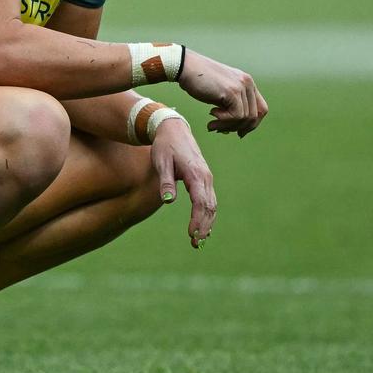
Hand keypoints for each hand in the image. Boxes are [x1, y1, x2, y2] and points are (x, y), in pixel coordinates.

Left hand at [150, 118, 215, 248]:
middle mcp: (205, 177)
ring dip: (207, 223)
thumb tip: (168, 200)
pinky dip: (208, 214)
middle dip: (204, 226)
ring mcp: (207, 178)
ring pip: (212, 205)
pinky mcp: (204, 179)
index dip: (197, 220)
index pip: (200, 202)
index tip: (191, 234)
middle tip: (195, 244)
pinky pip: (209, 200)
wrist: (173, 129)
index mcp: (195, 174)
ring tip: (198, 240)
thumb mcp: (161, 162)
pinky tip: (203, 226)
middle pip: (209, 207)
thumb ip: (165, 181)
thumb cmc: (165, 146)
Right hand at [178, 50, 267, 137]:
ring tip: (212, 125)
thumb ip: (231, 106)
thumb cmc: (198, 81)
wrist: (185, 67)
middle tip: (221, 130)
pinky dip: (223, 122)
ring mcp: (241, 86)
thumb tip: (238, 129)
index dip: (252, 124)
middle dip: (239, 128)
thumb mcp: (221, 93)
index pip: (261, 109)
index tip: (238, 132)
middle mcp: (247, 83)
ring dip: (227, 126)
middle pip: (255, 116)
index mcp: (247, 82)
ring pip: (245, 118)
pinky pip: (236, 116)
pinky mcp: (232, 92)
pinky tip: (211, 116)